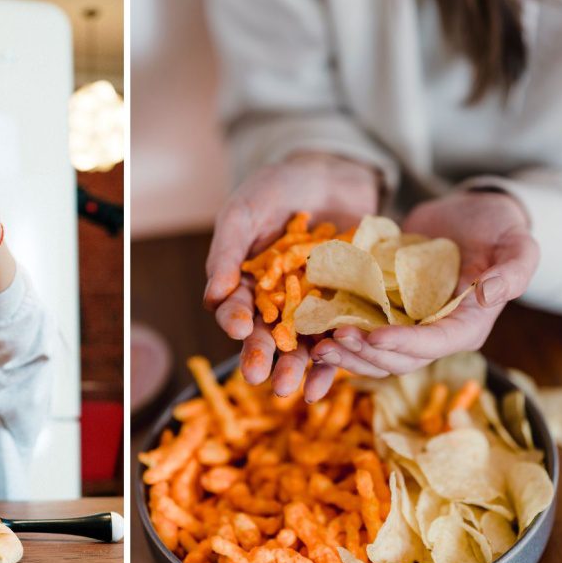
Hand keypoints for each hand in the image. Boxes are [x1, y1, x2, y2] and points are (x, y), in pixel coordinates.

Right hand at [204, 152, 380, 399]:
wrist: (331, 173)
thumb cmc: (276, 187)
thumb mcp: (245, 210)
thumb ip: (228, 250)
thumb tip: (213, 294)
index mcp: (245, 283)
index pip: (235, 308)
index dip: (234, 319)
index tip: (237, 327)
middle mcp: (276, 302)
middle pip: (267, 335)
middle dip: (262, 356)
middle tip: (259, 377)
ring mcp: (313, 306)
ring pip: (303, 343)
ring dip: (296, 368)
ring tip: (291, 389)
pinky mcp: (348, 305)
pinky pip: (343, 335)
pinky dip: (338, 357)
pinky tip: (333, 377)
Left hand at [311, 191, 539, 377]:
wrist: (467, 215)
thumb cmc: (497, 228)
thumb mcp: (518, 243)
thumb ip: (513, 270)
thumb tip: (489, 294)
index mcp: (467, 327)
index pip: (435, 345)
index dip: (404, 344)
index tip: (374, 336)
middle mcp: (435, 334)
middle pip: (398, 359)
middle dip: (365, 353)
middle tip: (332, 340)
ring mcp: (408, 326)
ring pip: (375, 355)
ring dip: (346, 356)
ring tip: (317, 347)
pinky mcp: (385, 313)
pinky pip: (360, 334)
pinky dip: (338, 339)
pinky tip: (312, 334)